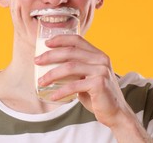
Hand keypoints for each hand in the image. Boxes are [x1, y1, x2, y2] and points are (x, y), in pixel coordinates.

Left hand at [34, 35, 152, 141]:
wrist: (116, 113)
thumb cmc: (97, 95)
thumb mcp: (86, 77)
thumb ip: (75, 69)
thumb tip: (49, 65)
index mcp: (98, 54)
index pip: (77, 40)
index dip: (60, 39)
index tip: (46, 43)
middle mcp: (101, 59)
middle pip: (70, 52)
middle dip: (50, 56)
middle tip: (37, 61)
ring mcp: (101, 70)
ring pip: (70, 67)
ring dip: (52, 74)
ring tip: (41, 81)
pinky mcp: (99, 83)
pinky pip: (74, 85)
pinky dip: (61, 91)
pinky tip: (53, 96)